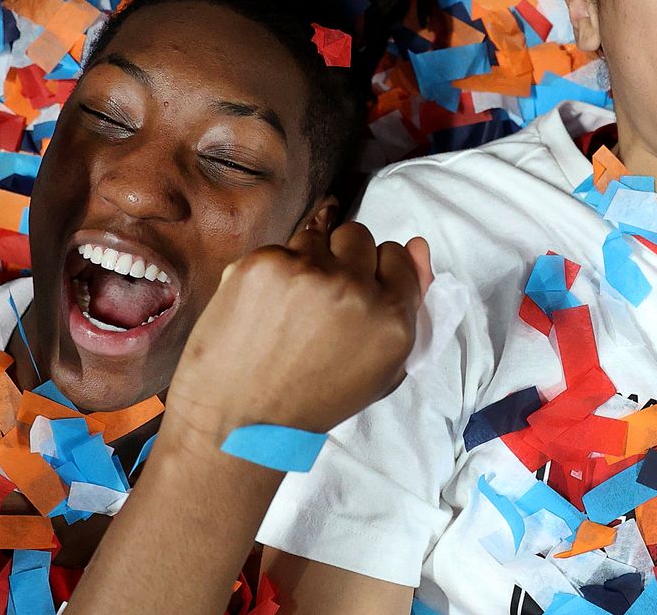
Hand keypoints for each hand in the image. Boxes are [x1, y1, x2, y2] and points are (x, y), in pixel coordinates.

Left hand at [163, 223, 425, 452]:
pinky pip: (277, 249)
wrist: (239, 421)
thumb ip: (409, 305)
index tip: (355, 297)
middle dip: (343, 260)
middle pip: (358, 236)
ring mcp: (308, 272)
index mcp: (393, 319)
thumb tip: (417, 244)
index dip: (374, 274)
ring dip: (307, 264)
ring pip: (316, 238)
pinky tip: (262, 308)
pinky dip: (271, 274)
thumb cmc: (314, 401)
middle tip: (320, 301)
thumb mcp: (380, 369)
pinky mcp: (264, 264)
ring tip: (289, 309)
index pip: (396, 255)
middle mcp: (356, 290)